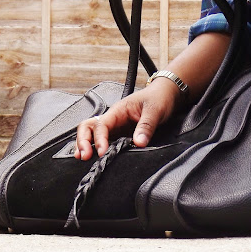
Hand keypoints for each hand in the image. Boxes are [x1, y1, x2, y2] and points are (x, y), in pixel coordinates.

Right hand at [74, 32, 230, 160]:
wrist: (167, 95)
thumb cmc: (160, 98)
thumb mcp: (155, 111)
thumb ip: (146, 126)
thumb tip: (138, 143)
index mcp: (118, 110)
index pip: (101, 125)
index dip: (99, 139)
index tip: (102, 151)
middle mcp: (113, 118)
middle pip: (88, 127)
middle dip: (83, 141)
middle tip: (85, 156)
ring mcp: (116, 126)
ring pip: (93, 134)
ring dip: (86, 144)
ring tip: (83, 157)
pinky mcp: (122, 133)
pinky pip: (106, 140)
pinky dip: (97, 147)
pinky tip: (96, 156)